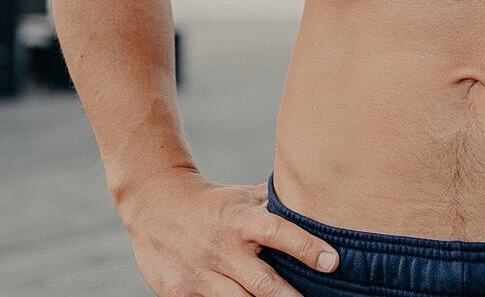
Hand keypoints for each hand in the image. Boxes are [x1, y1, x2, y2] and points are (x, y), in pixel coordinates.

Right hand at [117, 168, 341, 296]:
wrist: (152, 201)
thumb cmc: (210, 201)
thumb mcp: (241, 197)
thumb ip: (274, 204)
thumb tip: (317, 202)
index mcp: (240, 219)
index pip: (278, 232)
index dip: (306, 247)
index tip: (332, 262)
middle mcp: (221, 247)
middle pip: (263, 283)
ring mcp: (199, 272)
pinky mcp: (180, 292)